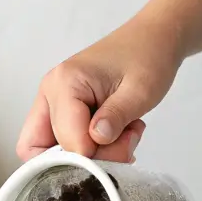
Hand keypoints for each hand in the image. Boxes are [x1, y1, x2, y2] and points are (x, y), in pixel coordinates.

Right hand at [17, 19, 176, 162]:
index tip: (125, 149)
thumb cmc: (146, 58)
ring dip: (92, 157)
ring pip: (55, 153)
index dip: (96, 156)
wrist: (151, 40)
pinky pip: (66, 146)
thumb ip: (116, 117)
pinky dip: (91, 152)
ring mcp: (54, 103)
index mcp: (64, 83)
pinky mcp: (64, 112)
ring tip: (123, 136)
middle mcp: (51, 93)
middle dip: (92, 160)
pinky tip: (116, 138)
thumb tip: (95, 140)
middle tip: (124, 144)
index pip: (67, 142)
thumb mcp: (140, 91)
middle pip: (53, 152)